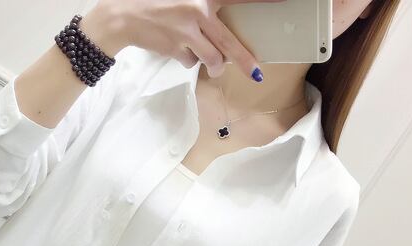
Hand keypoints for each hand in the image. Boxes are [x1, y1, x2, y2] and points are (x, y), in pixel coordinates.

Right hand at [89, 0, 286, 79]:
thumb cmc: (156, 2)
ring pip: (211, 59)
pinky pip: (191, 62)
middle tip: (255, 73)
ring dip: (212, 65)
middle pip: (228, 43)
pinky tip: (178, 49)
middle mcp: (199, 12)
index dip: (265, 0)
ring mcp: (188, 34)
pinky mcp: (176, 50)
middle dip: (243, 60)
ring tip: (211, 65)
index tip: (286, 3)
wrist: (124, 16)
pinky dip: (188, 59)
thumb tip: (223, 24)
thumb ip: (205, 8)